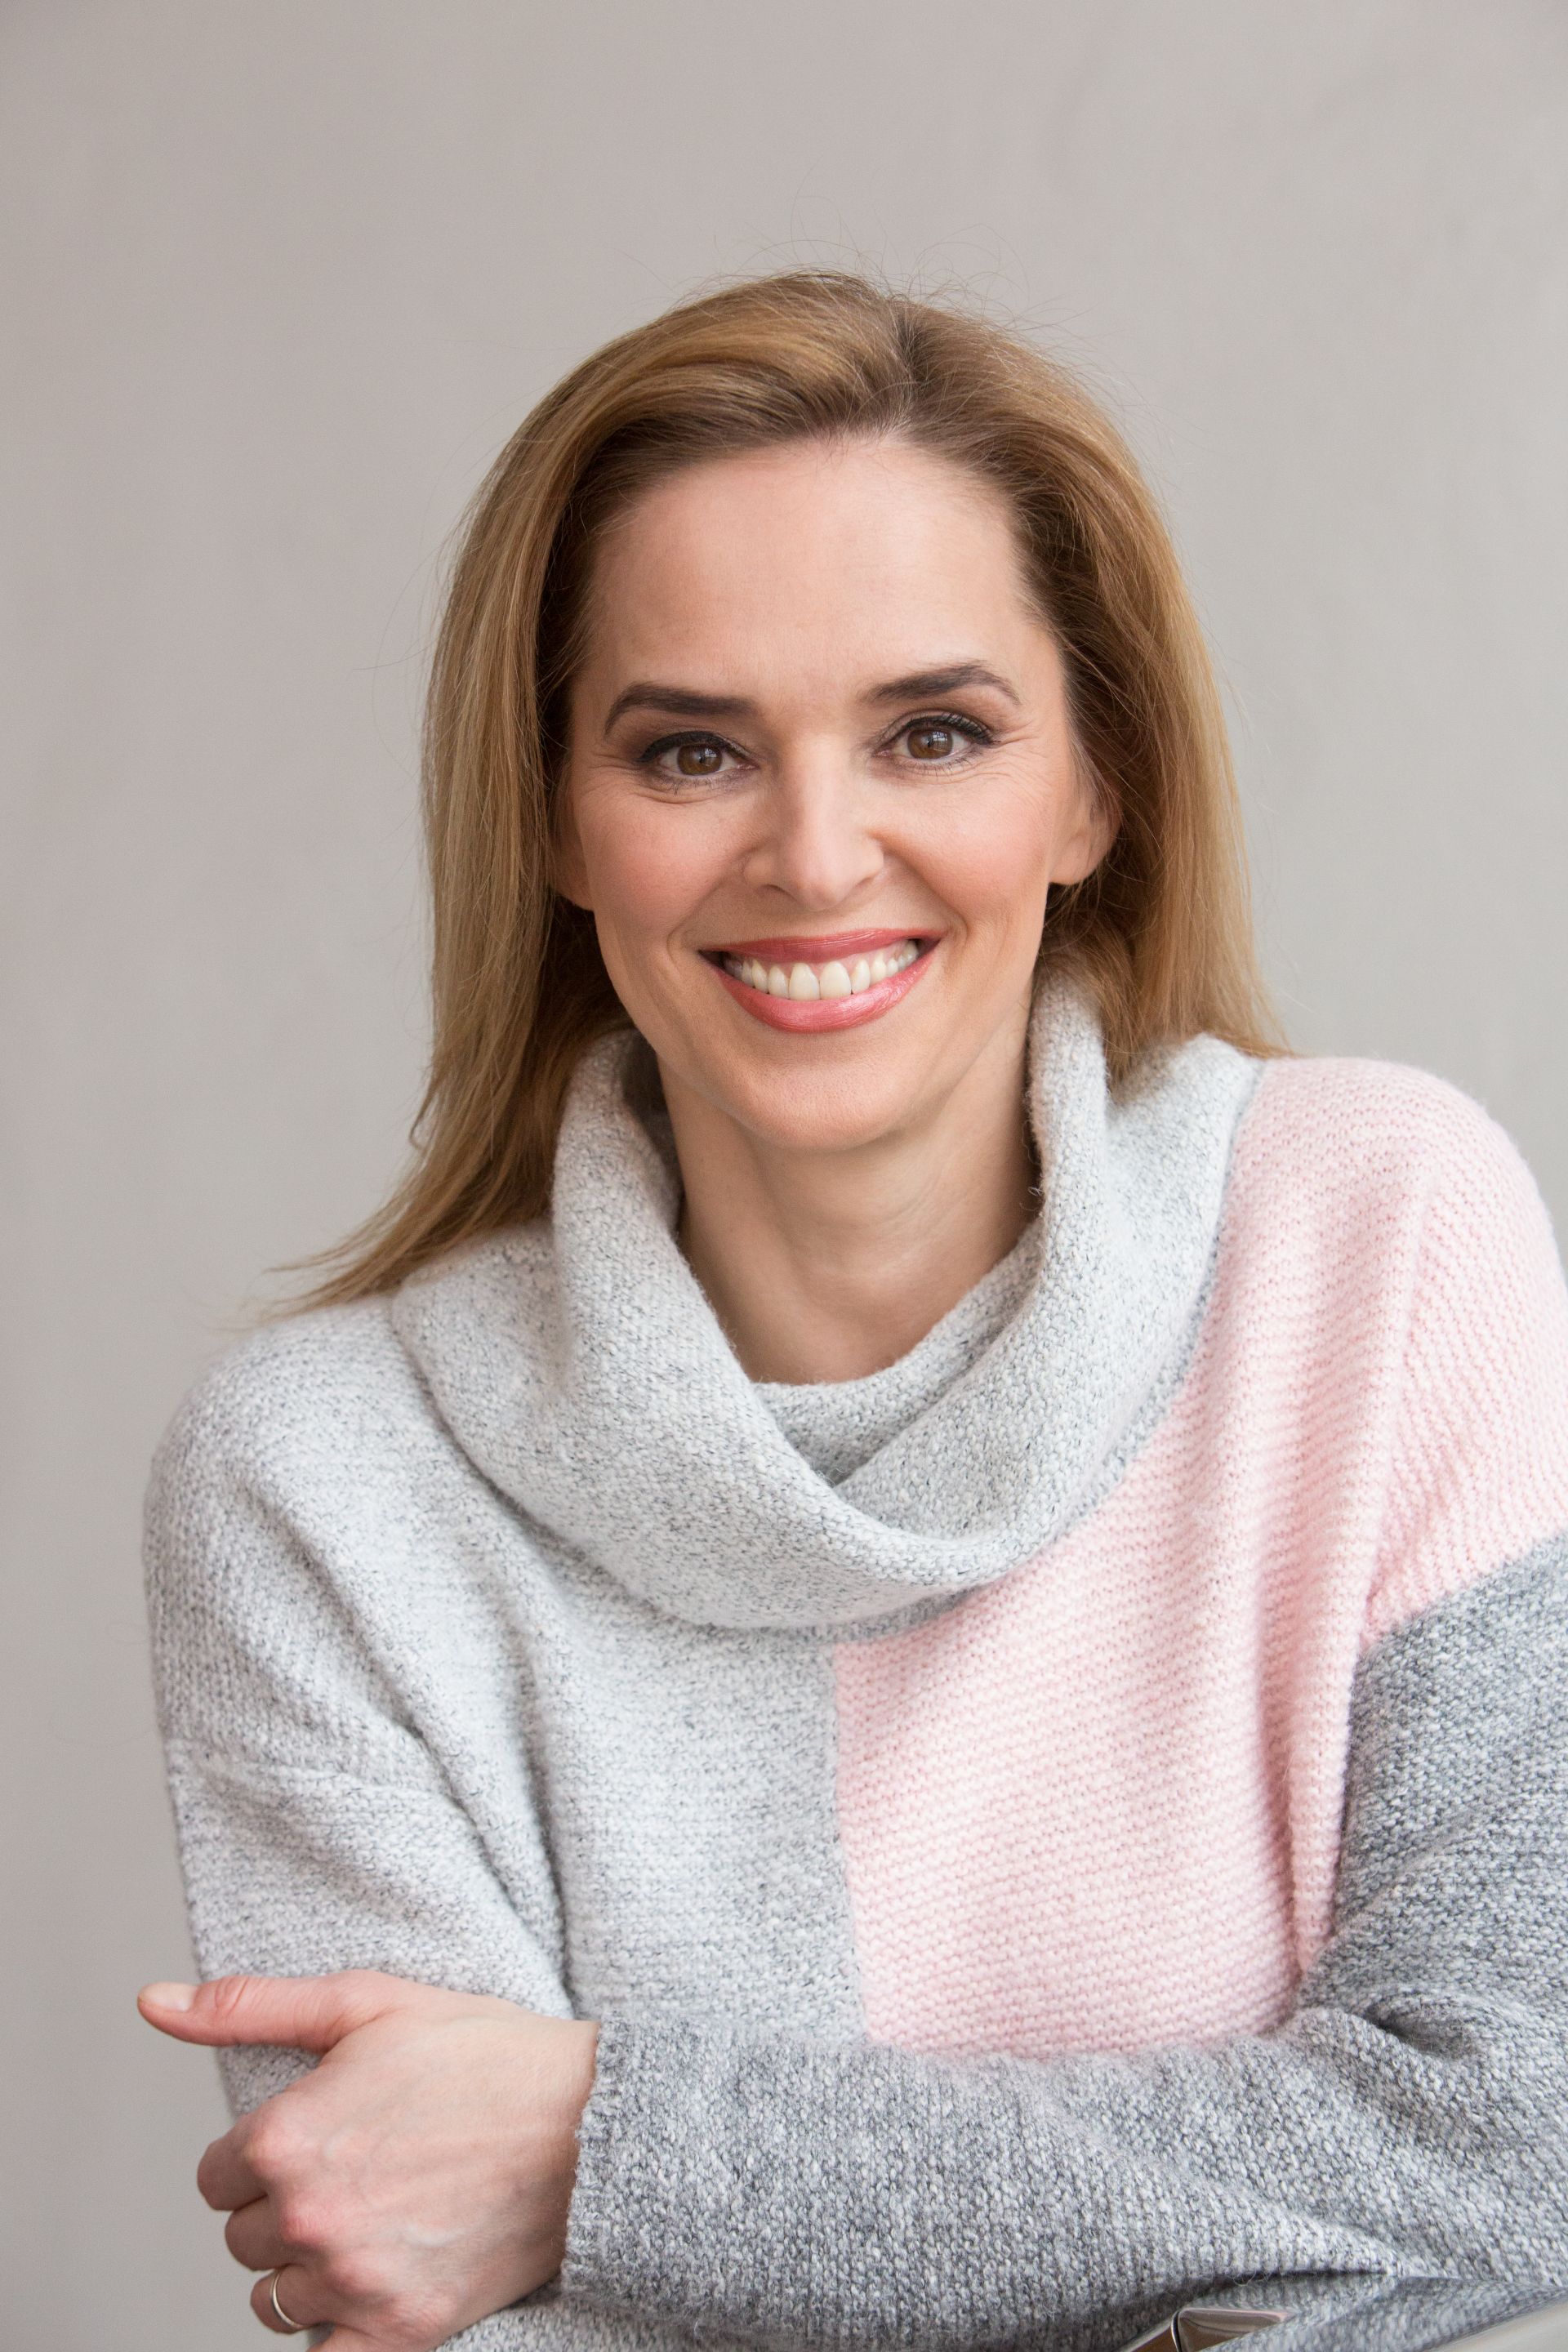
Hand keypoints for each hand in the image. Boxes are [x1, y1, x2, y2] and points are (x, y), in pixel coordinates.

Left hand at [137, 1970, 599, 2349]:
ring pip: (275, 2301)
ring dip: (310, 2269)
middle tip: (361, 2170)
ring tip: (375, 2220)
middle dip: (286, 2209)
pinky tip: (375, 2282)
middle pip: (243, 2241)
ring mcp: (353, 2283)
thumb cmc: (482, 2053)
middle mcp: (308, 2218)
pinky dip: (337, 2328)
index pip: (216, 2178)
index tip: (324, 2135)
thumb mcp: (366, 2002)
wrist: (590, 2126)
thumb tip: (151, 2001)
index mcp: (286, 2138)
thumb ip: (248, 2006)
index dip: (266, 2153)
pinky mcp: (400, 2332)